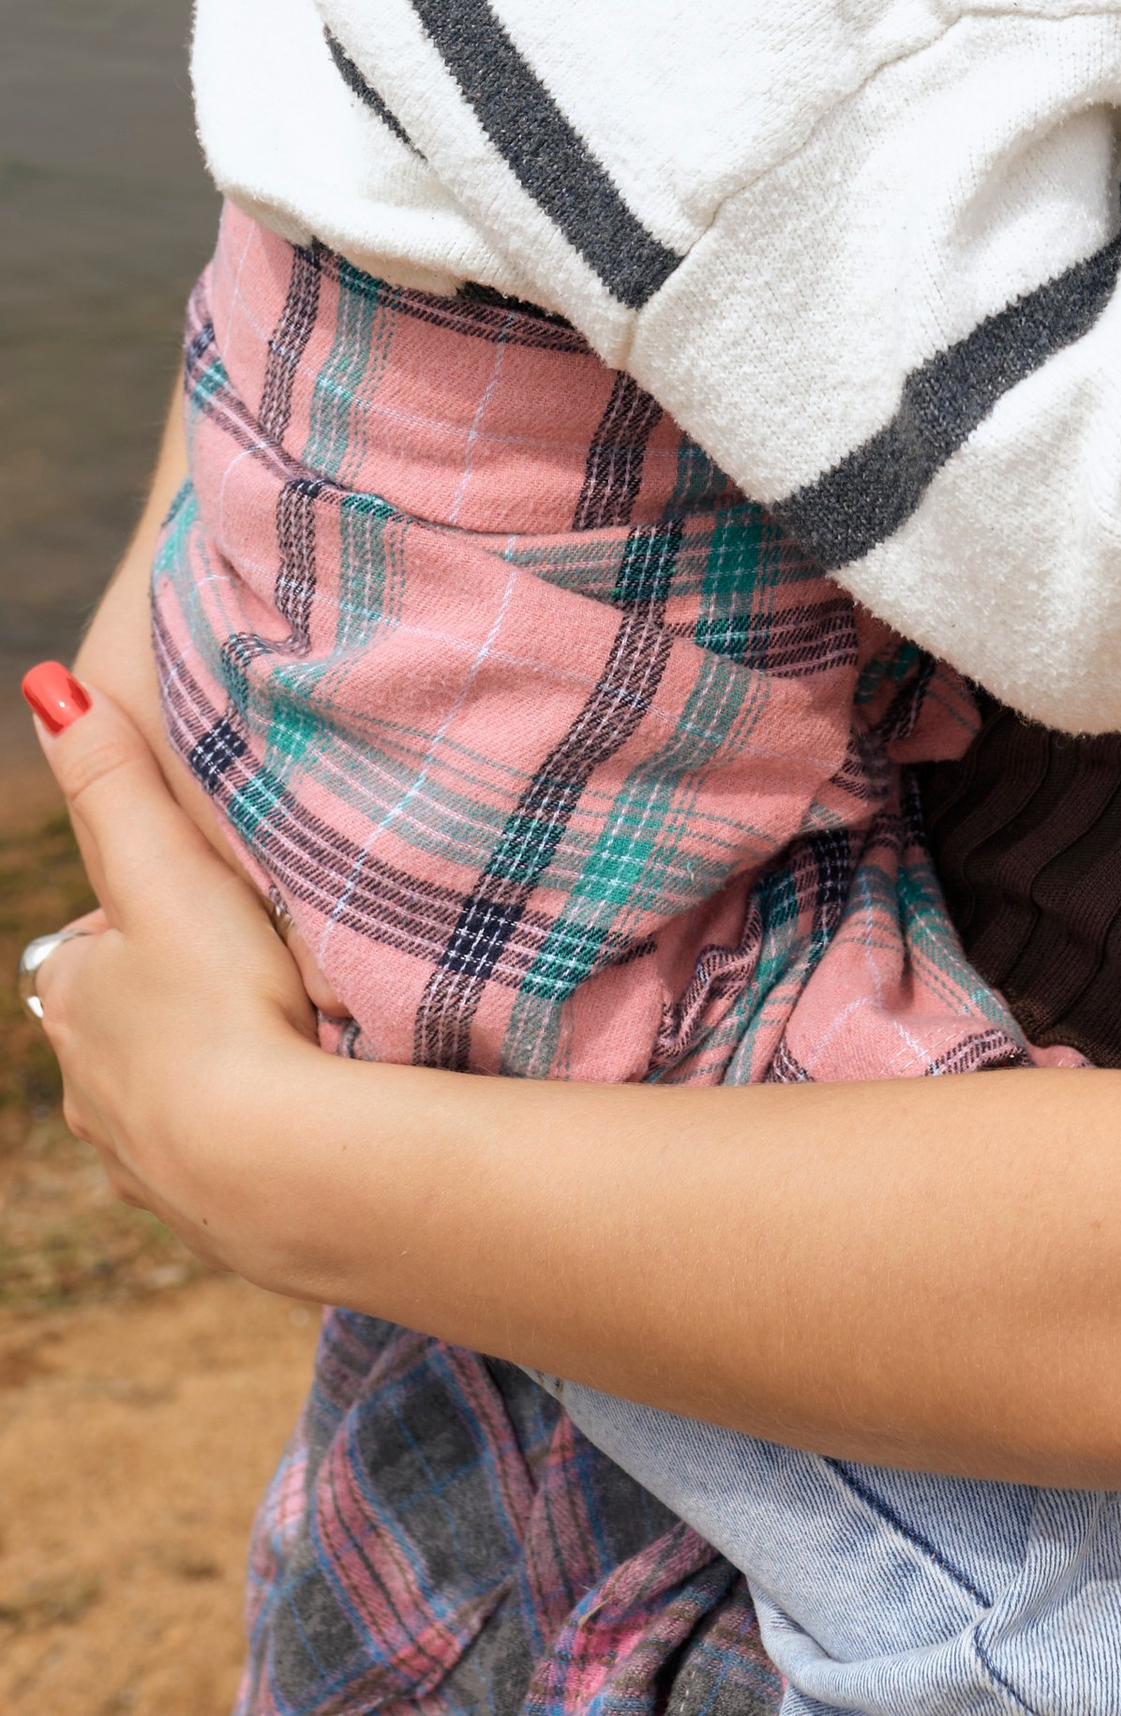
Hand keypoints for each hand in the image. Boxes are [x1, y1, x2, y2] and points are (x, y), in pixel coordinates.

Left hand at [19, 670, 322, 1279]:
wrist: (276, 1166)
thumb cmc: (220, 1006)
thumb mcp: (166, 872)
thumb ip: (112, 781)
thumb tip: (44, 686)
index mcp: (75, 1002)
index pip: (91, 952)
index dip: (140, 924)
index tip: (199, 907)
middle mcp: (89, 1090)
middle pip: (124, 1029)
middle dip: (172, 1006)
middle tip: (247, 974)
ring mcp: (143, 1162)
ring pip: (165, 1100)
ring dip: (209, 1075)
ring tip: (280, 1044)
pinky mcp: (205, 1216)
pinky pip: (218, 1165)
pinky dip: (244, 1140)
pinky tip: (293, 1124)